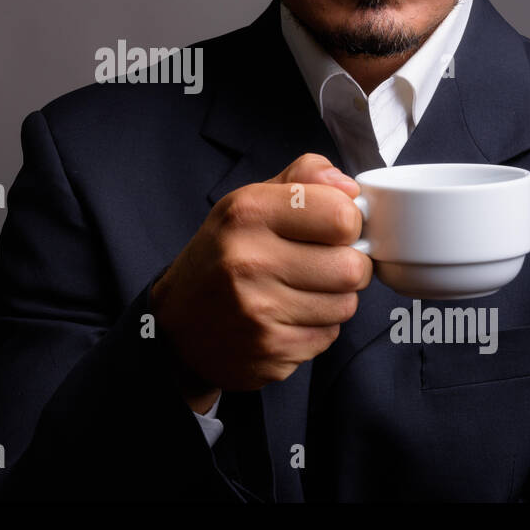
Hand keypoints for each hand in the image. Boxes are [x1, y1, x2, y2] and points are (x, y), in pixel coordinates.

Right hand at [150, 153, 370, 404]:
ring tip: (302, 290)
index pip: (341, 215)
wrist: (178, 326)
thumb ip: (302, 179)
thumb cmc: (223, 256)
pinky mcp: (271, 350)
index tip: (333, 229)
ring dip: (334, 299)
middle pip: (352, 267)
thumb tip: (349, 188)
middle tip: (324, 264)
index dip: (348, 222)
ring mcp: (259, 311)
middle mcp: (249, 260)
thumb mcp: (249, 203)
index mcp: (247, 213)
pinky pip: (328, 336)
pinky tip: (289, 317)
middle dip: (348, 265)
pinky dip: (317, 327)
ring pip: (346, 304)